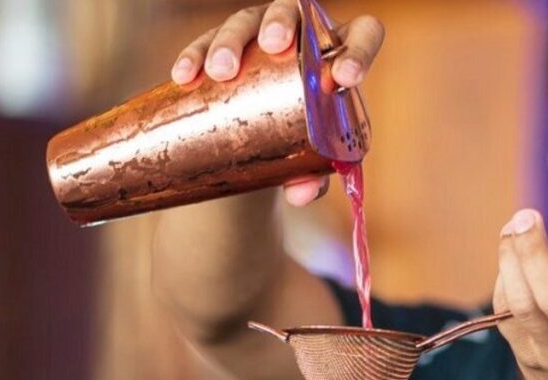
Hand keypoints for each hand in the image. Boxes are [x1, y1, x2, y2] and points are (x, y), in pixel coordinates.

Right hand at [169, 1, 384, 206]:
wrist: (270, 131)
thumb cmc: (308, 136)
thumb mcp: (317, 156)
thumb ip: (314, 176)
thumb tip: (299, 194)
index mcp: (341, 52)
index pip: (363, 35)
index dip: (359, 50)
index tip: (344, 77)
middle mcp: (303, 32)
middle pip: (294, 13)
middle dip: (282, 24)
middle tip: (274, 46)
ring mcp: (261, 31)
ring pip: (246, 21)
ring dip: (231, 40)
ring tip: (222, 70)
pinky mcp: (225, 43)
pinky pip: (206, 42)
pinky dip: (194, 56)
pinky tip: (184, 77)